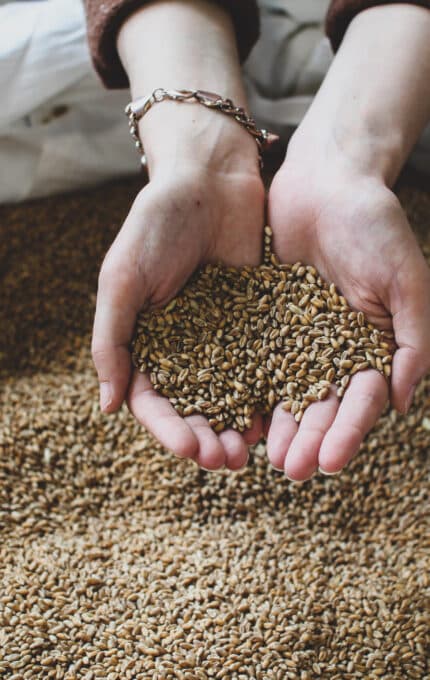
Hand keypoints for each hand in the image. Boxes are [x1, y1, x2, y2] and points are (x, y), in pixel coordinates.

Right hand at [92, 153, 264, 470]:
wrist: (209, 178)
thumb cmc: (156, 223)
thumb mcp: (122, 279)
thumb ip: (112, 341)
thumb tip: (106, 408)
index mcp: (147, 342)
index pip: (153, 400)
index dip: (168, 429)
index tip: (189, 448)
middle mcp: (185, 347)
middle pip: (195, 407)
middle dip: (208, 439)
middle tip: (226, 461)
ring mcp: (224, 337)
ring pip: (232, 395)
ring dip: (239, 426)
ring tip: (252, 450)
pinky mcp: (260, 322)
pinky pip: (266, 364)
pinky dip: (271, 391)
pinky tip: (281, 414)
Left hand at [266, 154, 429, 479]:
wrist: (326, 179)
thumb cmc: (374, 223)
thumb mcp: (405, 279)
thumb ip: (413, 341)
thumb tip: (405, 404)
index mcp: (372, 346)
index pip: (362, 400)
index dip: (349, 433)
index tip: (329, 462)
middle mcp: (333, 350)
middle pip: (322, 405)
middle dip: (309, 440)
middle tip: (290, 471)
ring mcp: (296, 337)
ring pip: (285, 391)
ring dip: (277, 425)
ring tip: (261, 456)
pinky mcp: (263, 320)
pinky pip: (253, 358)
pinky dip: (245, 386)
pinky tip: (231, 412)